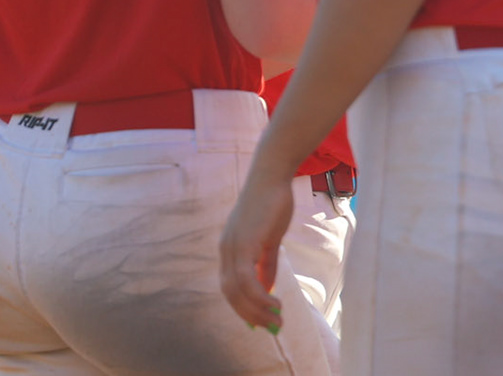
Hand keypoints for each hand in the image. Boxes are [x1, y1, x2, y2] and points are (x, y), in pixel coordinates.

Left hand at [218, 160, 295, 331]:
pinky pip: (247, 280)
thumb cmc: (273, 203)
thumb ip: (267, 264)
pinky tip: (274, 302)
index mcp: (229, 249)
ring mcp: (232, 247)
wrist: (273, 176)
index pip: (230, 287)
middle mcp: (225, 251)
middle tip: (271, 325)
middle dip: (250, 314)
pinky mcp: (244, 244)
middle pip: (230, 294)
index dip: (243, 306)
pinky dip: (259, 296)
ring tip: (276, 318)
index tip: (260, 319)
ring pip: (237, 291)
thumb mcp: (270, 239)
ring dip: (256, 310)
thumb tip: (268, 287)